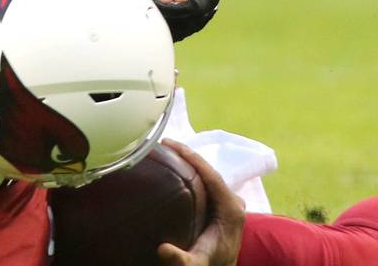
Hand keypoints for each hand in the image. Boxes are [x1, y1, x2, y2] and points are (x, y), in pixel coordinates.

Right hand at [157, 140, 245, 265]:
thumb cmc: (211, 264)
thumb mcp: (198, 263)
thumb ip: (183, 260)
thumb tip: (162, 249)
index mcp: (232, 209)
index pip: (211, 174)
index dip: (190, 156)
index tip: (169, 144)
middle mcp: (234, 202)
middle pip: (209, 171)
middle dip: (187, 155)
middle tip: (164, 144)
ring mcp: (230, 201)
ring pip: (208, 174)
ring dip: (190, 161)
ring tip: (169, 150)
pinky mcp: (224, 204)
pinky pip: (208, 181)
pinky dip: (193, 171)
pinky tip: (179, 165)